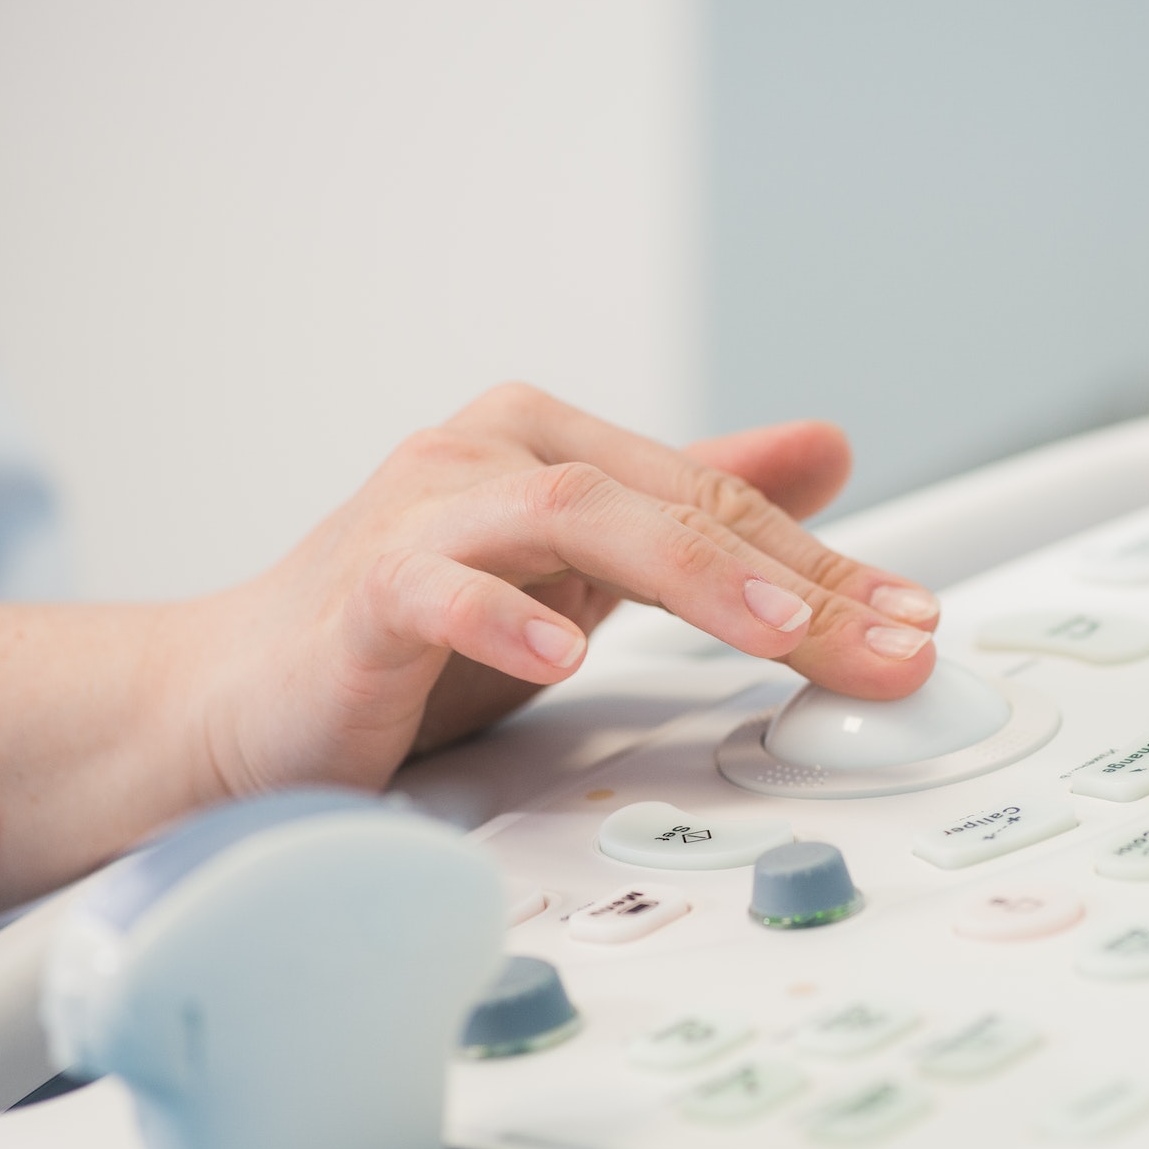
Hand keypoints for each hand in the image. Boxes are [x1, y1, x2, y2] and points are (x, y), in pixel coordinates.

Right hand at [174, 384, 940, 799]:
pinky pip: (434, 591)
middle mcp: (489, 459)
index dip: (827, 563)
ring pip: (572, 515)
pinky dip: (505, 618)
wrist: (234, 703)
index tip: (914, 622)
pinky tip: (565, 655)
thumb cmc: (408, 637)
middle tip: (887, 638)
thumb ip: (695, 513)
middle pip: (669, 502)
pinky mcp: (356, 596)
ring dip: (687, 573)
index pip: (715, 500)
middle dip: (795, 578)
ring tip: (776, 631)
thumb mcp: (582, 574)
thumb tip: (827, 447)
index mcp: (550, 446)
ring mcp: (420, 517)